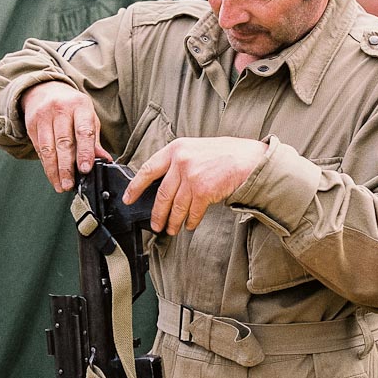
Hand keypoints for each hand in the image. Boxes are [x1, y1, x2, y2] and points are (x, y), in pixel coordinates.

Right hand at [22, 81, 110, 191]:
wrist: (45, 90)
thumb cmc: (73, 108)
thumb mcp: (88, 117)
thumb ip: (94, 140)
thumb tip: (105, 160)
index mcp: (80, 106)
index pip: (83, 132)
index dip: (84, 152)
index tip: (85, 169)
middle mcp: (60, 110)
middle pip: (63, 142)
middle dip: (66, 167)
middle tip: (70, 185)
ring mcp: (43, 117)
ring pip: (48, 148)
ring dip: (54, 170)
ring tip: (61, 186)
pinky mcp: (31, 125)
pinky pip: (39, 149)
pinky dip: (46, 165)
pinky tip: (53, 176)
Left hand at [123, 136, 267, 232]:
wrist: (249, 159)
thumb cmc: (226, 154)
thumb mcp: (196, 148)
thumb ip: (179, 161)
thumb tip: (165, 183)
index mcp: (176, 149)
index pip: (147, 169)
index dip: (135, 187)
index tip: (128, 198)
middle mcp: (181, 162)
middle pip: (161, 194)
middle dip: (156, 214)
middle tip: (154, 224)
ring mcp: (192, 177)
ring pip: (176, 206)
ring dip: (172, 221)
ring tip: (171, 229)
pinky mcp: (204, 191)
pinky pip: (192, 212)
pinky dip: (190, 221)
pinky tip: (189, 225)